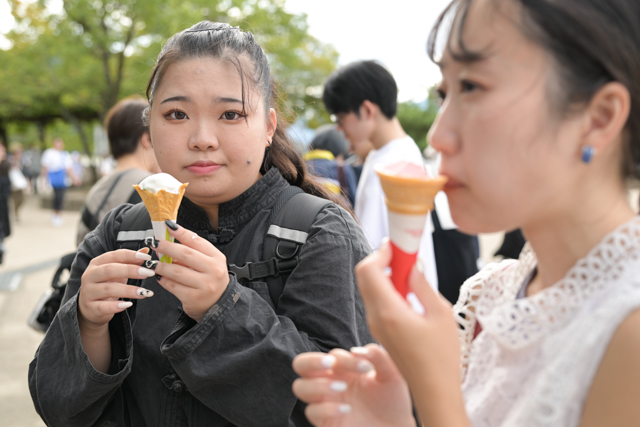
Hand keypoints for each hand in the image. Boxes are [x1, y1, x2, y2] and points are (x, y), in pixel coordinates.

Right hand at [79, 247, 155, 328]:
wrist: (91, 308)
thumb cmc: (106, 285)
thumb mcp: (118, 272)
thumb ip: (130, 261)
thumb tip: (146, 251)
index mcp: (97, 263)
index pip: (113, 255)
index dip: (130, 255)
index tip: (147, 258)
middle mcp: (90, 276)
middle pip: (110, 270)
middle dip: (130, 270)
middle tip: (149, 273)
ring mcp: (88, 292)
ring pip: (108, 289)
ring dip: (128, 290)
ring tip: (144, 292)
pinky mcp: (91, 307)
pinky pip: (103, 307)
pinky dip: (116, 306)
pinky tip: (129, 305)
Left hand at [152, 221, 228, 321]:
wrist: (219, 304)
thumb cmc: (210, 280)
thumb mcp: (209, 263)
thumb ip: (193, 253)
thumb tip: (170, 241)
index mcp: (217, 258)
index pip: (197, 241)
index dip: (181, 232)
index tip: (168, 226)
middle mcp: (213, 270)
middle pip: (185, 254)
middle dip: (167, 247)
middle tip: (154, 242)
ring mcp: (204, 285)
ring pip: (176, 271)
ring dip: (161, 265)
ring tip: (152, 262)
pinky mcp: (193, 298)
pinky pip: (173, 286)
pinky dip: (162, 279)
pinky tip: (158, 276)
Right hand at [292, 345, 415, 426]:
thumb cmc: (392, 399)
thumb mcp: (392, 374)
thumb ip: (379, 357)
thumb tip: (357, 350)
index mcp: (343, 368)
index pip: (331, 355)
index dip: (345, 358)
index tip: (367, 368)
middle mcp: (329, 382)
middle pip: (301, 364)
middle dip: (312, 361)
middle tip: (331, 365)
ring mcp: (325, 401)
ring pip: (300, 387)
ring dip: (317, 385)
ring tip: (342, 389)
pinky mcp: (325, 421)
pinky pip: (311, 412)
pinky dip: (326, 408)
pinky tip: (347, 409)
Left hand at [354, 241, 467, 425]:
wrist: (433, 390)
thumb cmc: (441, 356)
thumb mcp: (439, 314)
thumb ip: (422, 285)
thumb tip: (413, 265)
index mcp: (388, 310)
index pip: (369, 270)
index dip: (380, 251)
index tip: (398, 244)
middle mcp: (376, 317)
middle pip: (365, 276)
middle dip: (381, 260)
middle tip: (404, 254)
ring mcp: (376, 325)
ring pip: (370, 289)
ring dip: (385, 274)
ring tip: (410, 273)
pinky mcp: (381, 331)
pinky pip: (377, 302)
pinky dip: (387, 289)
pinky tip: (408, 292)